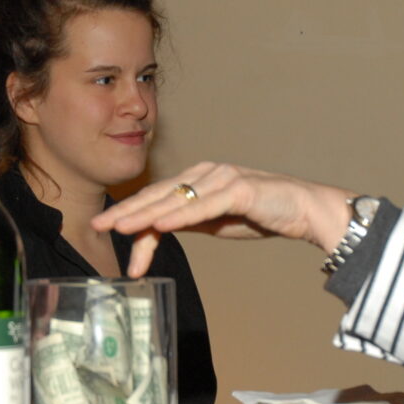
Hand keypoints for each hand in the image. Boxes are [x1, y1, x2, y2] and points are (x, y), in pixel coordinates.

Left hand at [92, 161, 356, 278]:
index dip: (130, 214)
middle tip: (97, 225)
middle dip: (125, 211)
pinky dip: (180, 215)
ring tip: (120, 227)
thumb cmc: (264, 214)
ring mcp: (222, 178)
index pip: (157, 197)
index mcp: (198, 178)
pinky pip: (203, 205)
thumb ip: (190, 220)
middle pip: (158, 194)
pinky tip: (161, 224)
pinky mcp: (239, 189)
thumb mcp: (217, 221)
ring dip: (145, 214)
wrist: (306, 210)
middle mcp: (206, 172)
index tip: (107, 231)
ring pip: (175, 198)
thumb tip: (159, 229)